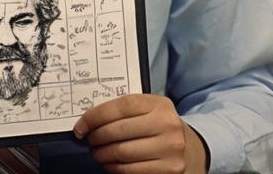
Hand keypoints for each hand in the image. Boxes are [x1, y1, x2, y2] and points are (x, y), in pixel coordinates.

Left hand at [73, 94, 207, 173]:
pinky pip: (130, 170)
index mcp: (160, 104)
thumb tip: (89, 121)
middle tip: (89, 140)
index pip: (121, 106)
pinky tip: (110, 164)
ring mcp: (170, 148)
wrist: (190, 149)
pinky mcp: (168, 170)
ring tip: (97, 153)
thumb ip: (125, 112)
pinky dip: (114, 168)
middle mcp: (168, 124)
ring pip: (122, 152)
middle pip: (118, 130)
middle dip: (96, 137)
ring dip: (102, 154)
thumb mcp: (150, 112)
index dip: (95, 116)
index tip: (81, 126)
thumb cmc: (160, 128)